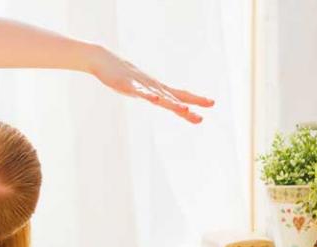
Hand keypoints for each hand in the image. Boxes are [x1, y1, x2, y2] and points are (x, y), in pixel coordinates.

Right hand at [85, 47, 212, 123]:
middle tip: (201, 117)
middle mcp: (153, 87)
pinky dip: (148, 95)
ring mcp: (141, 86)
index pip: (181, 94)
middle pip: (173, 99)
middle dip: (187, 108)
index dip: (196, 99)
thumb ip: (150, 93)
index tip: (212, 103)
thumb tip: (159, 98)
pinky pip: (139, 91)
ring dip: (172, 103)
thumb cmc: (122, 75)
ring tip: (184, 109)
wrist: (104, 59)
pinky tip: (155, 99)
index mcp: (157, 88)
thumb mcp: (139, 87)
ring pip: (159, 96)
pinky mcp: (127, 85)